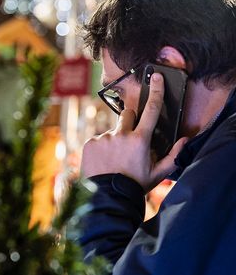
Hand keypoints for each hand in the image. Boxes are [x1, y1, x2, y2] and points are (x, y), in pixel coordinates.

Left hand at [81, 72, 188, 190]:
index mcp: (140, 140)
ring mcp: (103, 138)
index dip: (156, 91)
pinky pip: (97, 140)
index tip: (156, 76)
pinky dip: (100, 148)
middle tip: (129, 141)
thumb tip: (184, 140)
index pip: (152, 110)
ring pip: (112, 131)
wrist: (107, 198)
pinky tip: (103, 162)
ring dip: (114, 140)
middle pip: (128, 115)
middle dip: (130, 123)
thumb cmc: (134, 185)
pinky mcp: (89, 144)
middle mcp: (121, 135)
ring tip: (113, 159)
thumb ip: (173, 155)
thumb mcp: (157, 173)